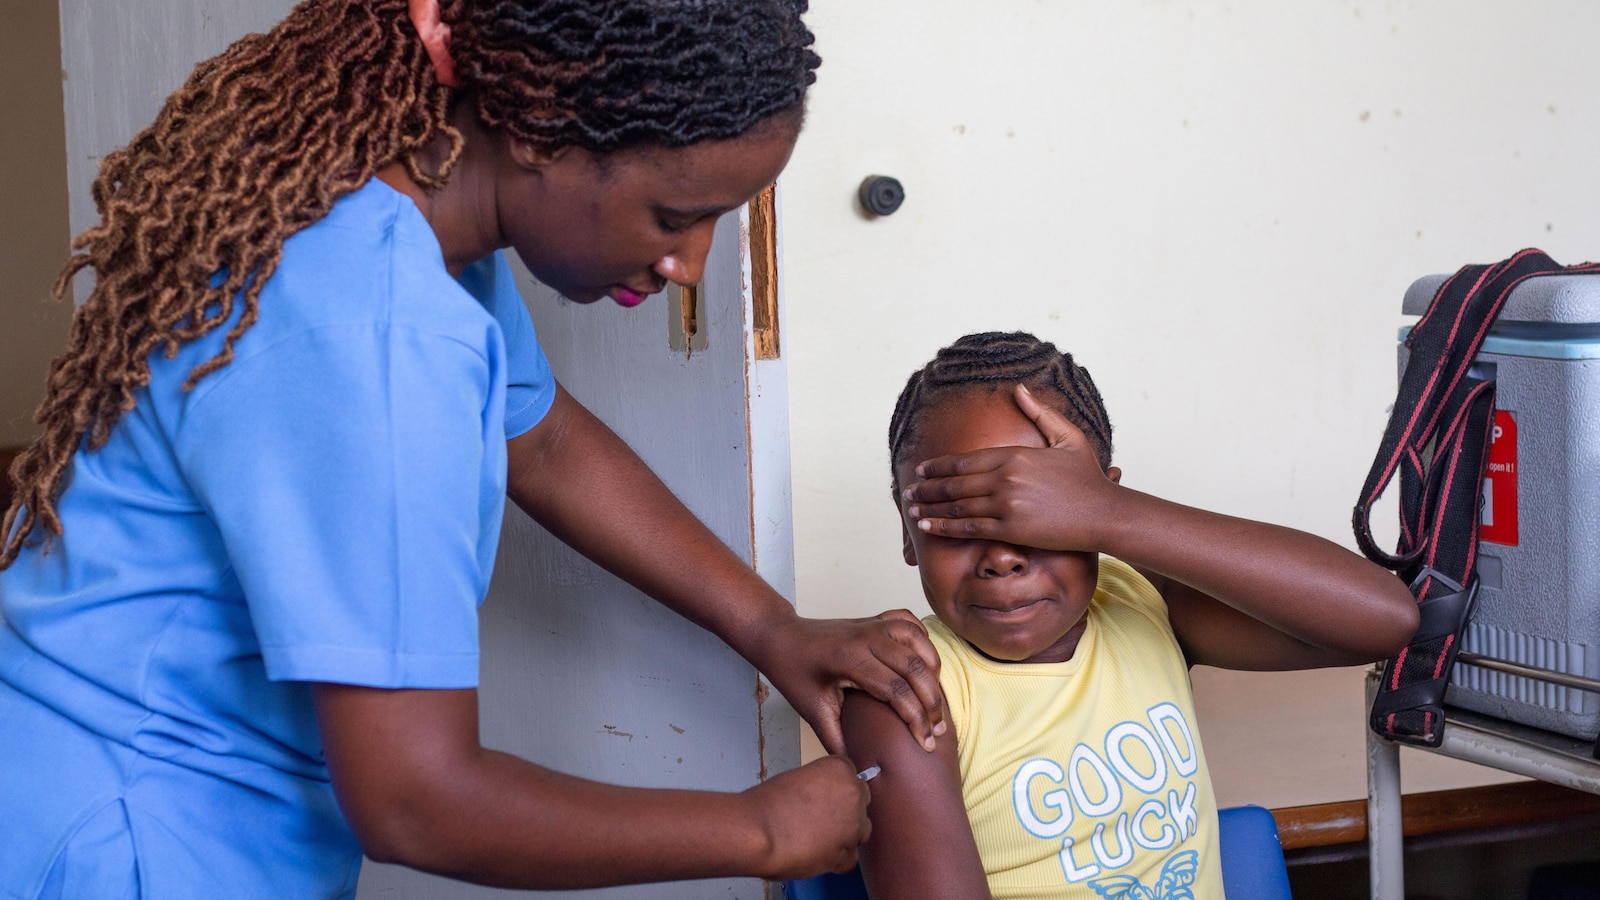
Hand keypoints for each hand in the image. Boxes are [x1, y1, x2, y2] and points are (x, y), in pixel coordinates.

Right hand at [743, 755, 870, 880]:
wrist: (758, 832)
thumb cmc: (767, 804)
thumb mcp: (796, 779)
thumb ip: (819, 785)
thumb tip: (824, 798)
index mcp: (840, 769)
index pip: (851, 775)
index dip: (836, 788)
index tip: (826, 796)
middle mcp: (853, 795)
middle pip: (861, 800)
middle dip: (846, 809)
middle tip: (822, 817)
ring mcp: (853, 825)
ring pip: (861, 830)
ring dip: (846, 834)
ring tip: (819, 837)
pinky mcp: (846, 853)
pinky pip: (850, 857)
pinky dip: (837, 858)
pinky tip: (818, 854)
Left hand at [754, 612, 944, 756]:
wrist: (780, 638)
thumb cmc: (794, 672)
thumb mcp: (813, 711)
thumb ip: (837, 742)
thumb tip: (858, 772)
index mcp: (850, 659)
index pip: (897, 691)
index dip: (917, 720)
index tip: (925, 744)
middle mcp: (866, 636)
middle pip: (916, 667)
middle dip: (933, 702)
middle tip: (937, 730)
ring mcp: (872, 623)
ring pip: (919, 640)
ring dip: (933, 670)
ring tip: (935, 699)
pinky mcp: (874, 619)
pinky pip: (910, 622)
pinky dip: (923, 640)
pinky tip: (925, 662)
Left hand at [902, 384, 1120, 551]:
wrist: (1105, 513)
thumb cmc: (1088, 478)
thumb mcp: (1067, 437)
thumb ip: (1040, 413)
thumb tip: (1018, 389)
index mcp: (1014, 455)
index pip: (965, 460)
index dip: (939, 466)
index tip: (922, 469)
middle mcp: (1005, 478)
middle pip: (954, 484)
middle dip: (927, 488)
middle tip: (908, 491)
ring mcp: (1006, 504)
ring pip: (956, 506)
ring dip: (929, 508)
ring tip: (912, 509)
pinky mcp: (1010, 529)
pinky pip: (969, 527)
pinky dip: (944, 527)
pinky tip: (927, 528)